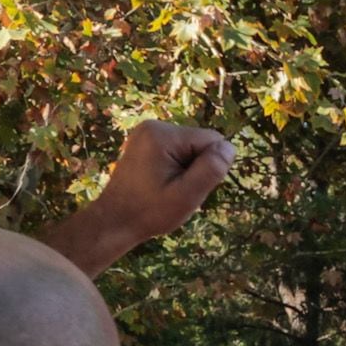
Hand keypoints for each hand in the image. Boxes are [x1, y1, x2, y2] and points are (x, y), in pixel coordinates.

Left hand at [92, 120, 235, 242]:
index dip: (210, 166)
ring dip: (188, 169)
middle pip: (200, 142)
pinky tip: (162, 182)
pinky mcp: (145, 141)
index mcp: (164, 135)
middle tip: (179, 190)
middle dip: (198, 167)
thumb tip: (230, 148)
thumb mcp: (186, 196)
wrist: (115, 220)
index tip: (191, 186)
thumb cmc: (150, 212)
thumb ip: (210, 170)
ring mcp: (148, 132)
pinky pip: (177, 150)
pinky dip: (177, 167)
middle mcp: (154, 125)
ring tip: (169, 188)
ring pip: (190, 147)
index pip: (211, 139)